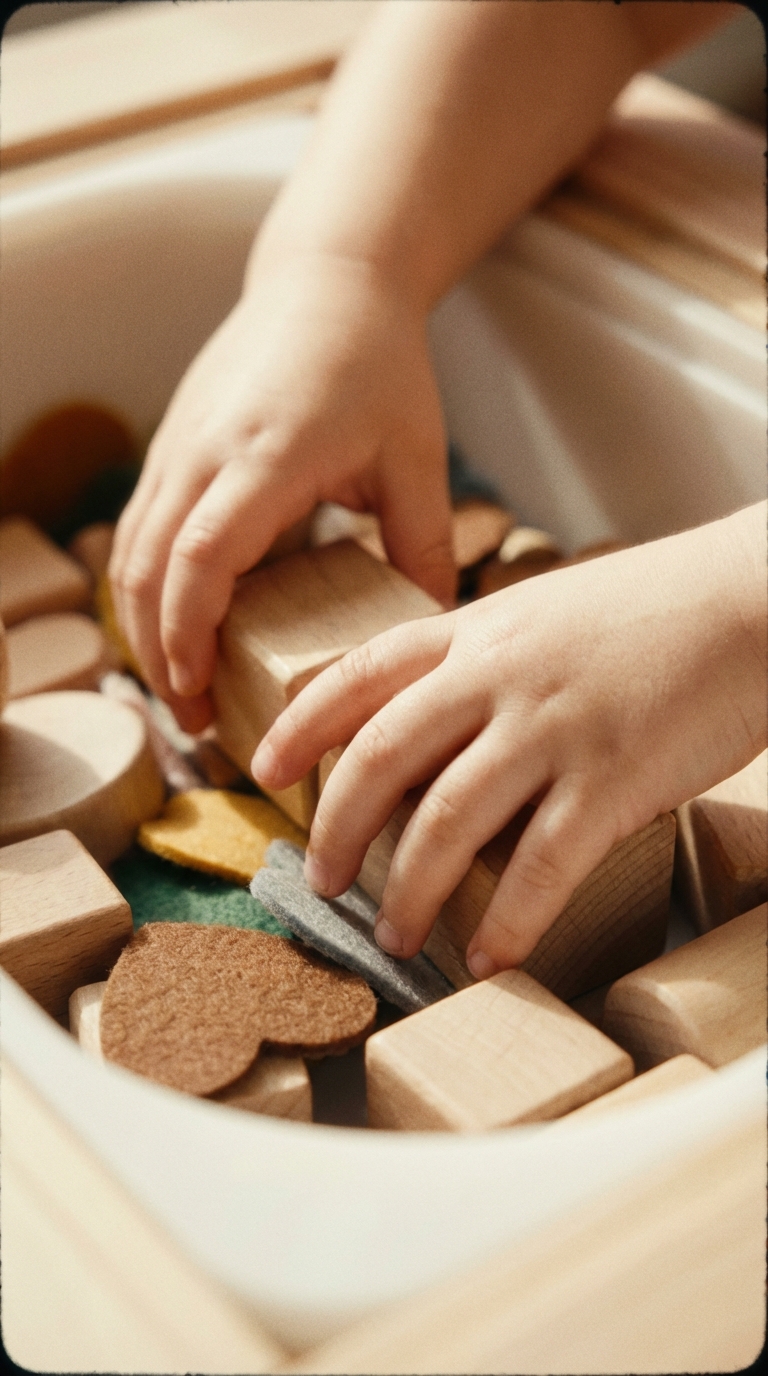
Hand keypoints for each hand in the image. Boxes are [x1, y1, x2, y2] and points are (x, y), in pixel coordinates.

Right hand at [109, 252, 454, 731]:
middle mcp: (205, 452)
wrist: (328, 280)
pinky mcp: (171, 445)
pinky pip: (139, 528)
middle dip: (158, 654)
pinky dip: (147, 586)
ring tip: (185, 686)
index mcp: (267, 457)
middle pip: (146, 568)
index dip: (189, 634)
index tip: (200, 695)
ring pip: (130, 551)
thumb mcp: (417, 457)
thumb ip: (425, 544)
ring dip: (144, 626)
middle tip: (197, 721)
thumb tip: (433, 631)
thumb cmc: (380, 365)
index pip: (201, 557)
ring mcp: (178, 445)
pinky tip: (182, 624)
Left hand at [253, 505, 766, 976]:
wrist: (752, 599)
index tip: (262, 769)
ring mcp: (552, 727)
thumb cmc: (653, 611)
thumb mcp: (544, 614)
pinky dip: (507, 920)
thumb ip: (482, 661)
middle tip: (320, 881)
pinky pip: (540, 865)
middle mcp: (497, 676)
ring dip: (409, 890)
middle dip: (336, 827)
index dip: (300, 725)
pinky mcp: (612, 779)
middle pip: (380, 757)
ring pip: (446, 820)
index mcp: (475, 631)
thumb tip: (434, 725)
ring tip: (393, 935)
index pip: (358, 674)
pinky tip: (486, 956)